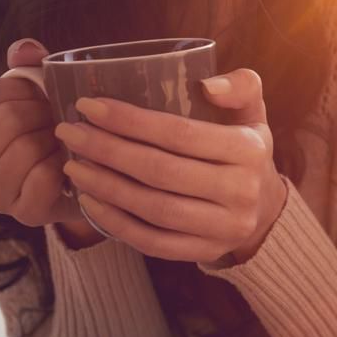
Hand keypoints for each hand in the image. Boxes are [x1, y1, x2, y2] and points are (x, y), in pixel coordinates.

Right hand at [0, 39, 85, 229]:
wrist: (85, 171)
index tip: (35, 93)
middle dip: (40, 113)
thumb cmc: (52, 125)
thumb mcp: (39, 89)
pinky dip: (64, 165)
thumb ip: (28, 64)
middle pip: (2, 121)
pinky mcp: (24, 214)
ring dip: (55, 141)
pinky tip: (69, 165)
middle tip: (57, 118)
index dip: (15, 89)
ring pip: (22, 151)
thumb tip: (25, 50)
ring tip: (64, 142)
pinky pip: (42, 179)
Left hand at [54, 68, 287, 264]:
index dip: (130, 120)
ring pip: (154, 208)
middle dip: (107, 150)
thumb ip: (241, 86)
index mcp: (249, 150)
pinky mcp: (206, 252)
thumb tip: (209, 84)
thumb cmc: (244, 150)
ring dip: (105, 186)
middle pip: (160, 170)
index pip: (180, 134)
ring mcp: (224, 227)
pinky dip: (116, 223)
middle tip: (69, 132)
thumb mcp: (253, 112)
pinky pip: (153, 242)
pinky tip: (90, 201)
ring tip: (73, 164)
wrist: (266, 209)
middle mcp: (241, 191)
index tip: (89, 106)